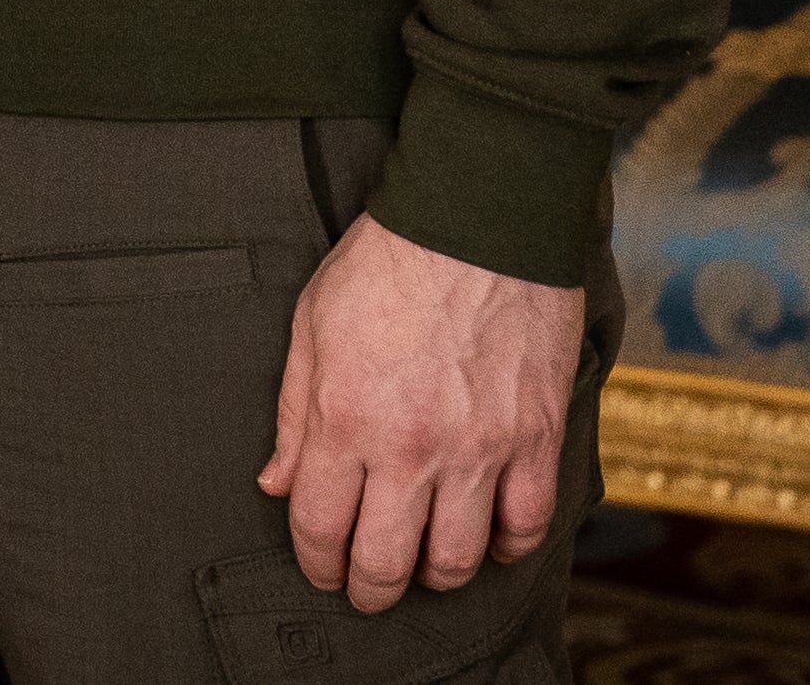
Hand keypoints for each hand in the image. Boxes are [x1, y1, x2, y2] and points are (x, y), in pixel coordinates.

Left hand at [259, 213, 580, 610]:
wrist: (477, 220)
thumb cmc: (387, 262)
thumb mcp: (311, 323)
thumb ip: (291, 412)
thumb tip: (275, 482)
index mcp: (343, 418)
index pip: (318, 524)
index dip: (314, 561)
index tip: (319, 567)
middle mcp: (408, 447)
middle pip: (384, 561)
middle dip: (367, 589)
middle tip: (365, 590)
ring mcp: (477, 449)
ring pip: (456, 560)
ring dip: (435, 576)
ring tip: (423, 567)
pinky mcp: (534, 439)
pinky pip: (525, 525)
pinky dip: (506, 546)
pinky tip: (489, 540)